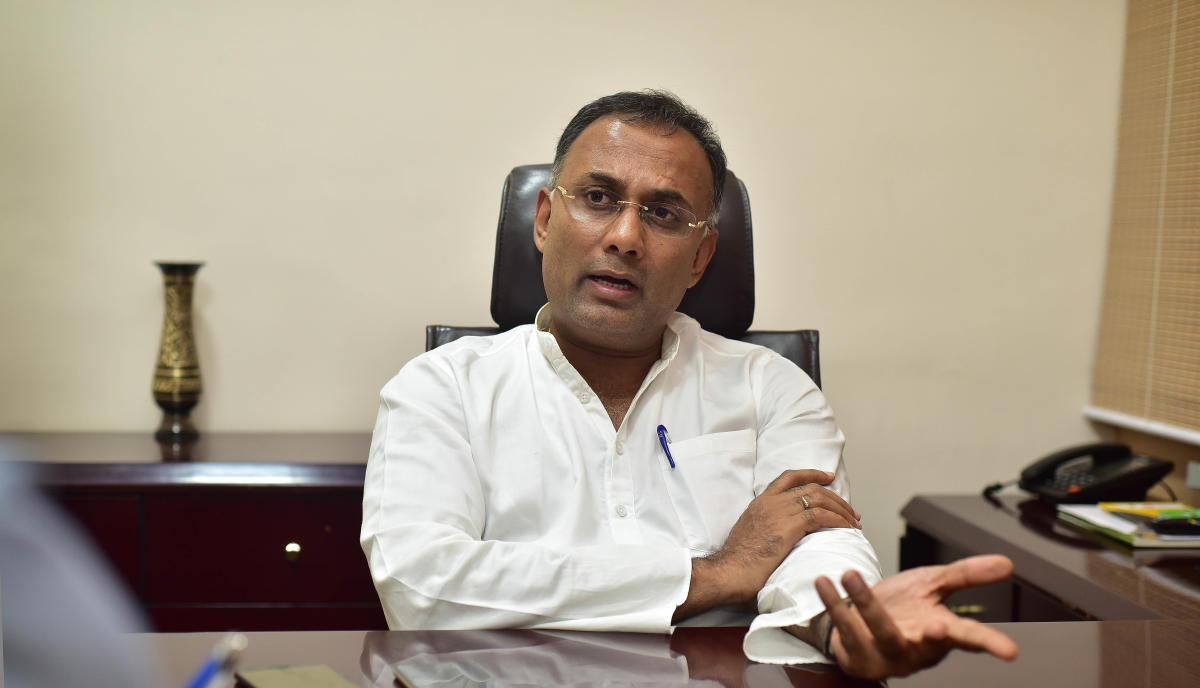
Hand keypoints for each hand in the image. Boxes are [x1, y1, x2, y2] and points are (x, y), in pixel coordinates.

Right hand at [674, 469, 860, 621]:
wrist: (727, 573)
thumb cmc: (738, 564)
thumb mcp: (751, 535)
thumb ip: (766, 528)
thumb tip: (781, 537)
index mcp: (759, 503)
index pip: (788, 477)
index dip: (811, 474)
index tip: (827, 476)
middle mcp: (770, 502)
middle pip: (810, 487)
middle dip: (835, 497)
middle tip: (850, 510)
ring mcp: (778, 512)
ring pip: (819, 499)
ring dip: (841, 509)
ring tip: (854, 521)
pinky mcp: (788, 527)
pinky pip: (821, 517)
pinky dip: (839, 521)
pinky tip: (847, 529)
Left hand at [816, 554, 1017, 679]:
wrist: (860, 625)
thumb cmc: (902, 608)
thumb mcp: (933, 586)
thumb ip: (966, 575)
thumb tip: (1007, 563)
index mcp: (940, 632)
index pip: (970, 638)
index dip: (990, 644)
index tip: (1009, 652)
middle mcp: (917, 647)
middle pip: (931, 644)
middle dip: (936, 638)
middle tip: (940, 626)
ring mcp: (887, 654)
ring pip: (883, 632)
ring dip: (867, 604)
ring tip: (851, 575)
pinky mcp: (858, 654)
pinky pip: (846, 629)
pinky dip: (835, 604)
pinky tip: (825, 582)